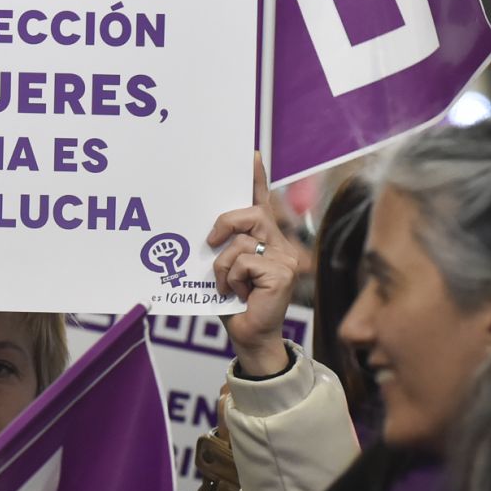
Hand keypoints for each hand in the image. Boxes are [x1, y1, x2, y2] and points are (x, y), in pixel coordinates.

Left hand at [208, 152, 306, 376]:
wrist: (250, 336)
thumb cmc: (234, 304)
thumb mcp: (223, 270)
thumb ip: (222, 248)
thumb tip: (206, 232)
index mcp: (265, 240)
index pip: (262, 203)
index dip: (257, 178)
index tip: (250, 154)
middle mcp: (279, 244)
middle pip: (251, 214)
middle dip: (225, 223)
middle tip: (210, 243)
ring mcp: (283, 257)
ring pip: (242, 243)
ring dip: (222, 267)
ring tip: (225, 286)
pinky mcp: (281, 272)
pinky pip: (244, 262)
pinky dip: (232, 279)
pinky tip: (238, 294)